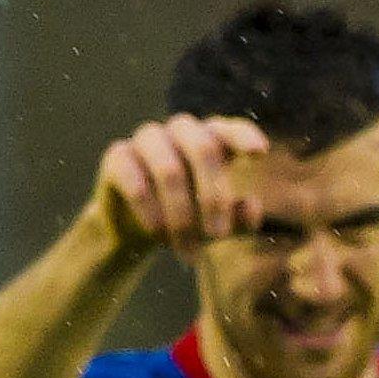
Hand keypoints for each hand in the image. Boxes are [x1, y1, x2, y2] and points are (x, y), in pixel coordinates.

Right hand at [87, 115, 268, 255]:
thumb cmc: (193, 220)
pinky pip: (136, 182)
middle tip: (218, 236)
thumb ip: (242, 218)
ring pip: (169, 169)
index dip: (244, 136)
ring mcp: (148, 139)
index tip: (260, 153)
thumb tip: (251, 204)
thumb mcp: (222, 226)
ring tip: (186, 249)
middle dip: (214, 197)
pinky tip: (157, 233)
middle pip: (203, 149)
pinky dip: (151, 212)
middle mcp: (181, 131)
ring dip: (181, 215)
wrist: (139, 228)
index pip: (230, 129)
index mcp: (212, 140)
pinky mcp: (118, 156)